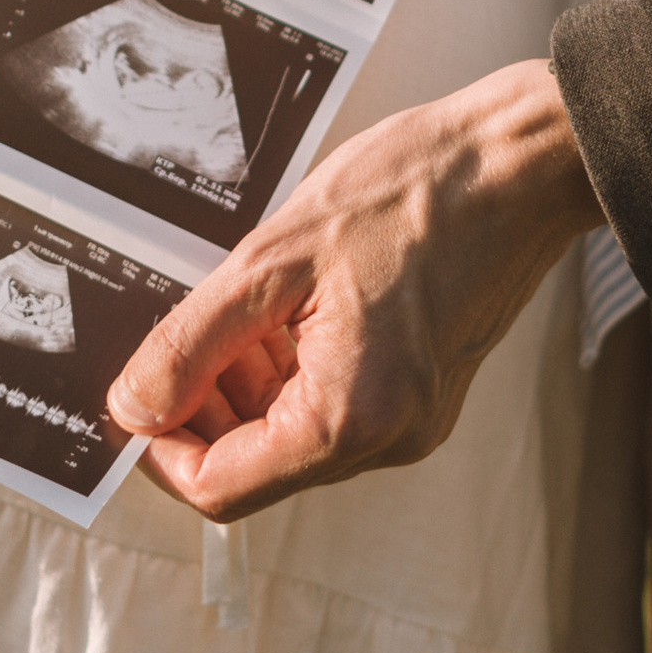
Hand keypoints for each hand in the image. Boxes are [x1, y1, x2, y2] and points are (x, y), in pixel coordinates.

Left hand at [106, 62, 605, 516]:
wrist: (518, 164)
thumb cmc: (415, 192)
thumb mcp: (272, 260)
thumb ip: (189, 343)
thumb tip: (133, 404)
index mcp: (350, 420)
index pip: (220, 488)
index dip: (160, 447)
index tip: (134, 392)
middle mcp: (388, 441)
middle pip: (254, 468)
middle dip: (203, 409)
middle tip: (184, 333)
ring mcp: (411, 421)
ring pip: (290, 437)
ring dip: (246, 385)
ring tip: (245, 304)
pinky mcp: (421, 394)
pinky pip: (331, 408)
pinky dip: (291, 370)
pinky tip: (288, 305)